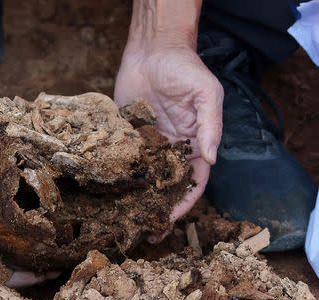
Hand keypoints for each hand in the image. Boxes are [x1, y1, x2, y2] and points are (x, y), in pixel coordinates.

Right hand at [0, 110, 53, 285]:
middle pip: (10, 254)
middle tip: (61, 261)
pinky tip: (55, 212)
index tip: (41, 275)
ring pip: (17, 233)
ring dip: (38, 240)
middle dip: (34, 262)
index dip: (16, 277)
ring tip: (64, 243)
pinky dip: (35, 212)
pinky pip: (19, 206)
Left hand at [115, 43, 223, 224]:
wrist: (153, 48)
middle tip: (147, 232)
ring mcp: (148, 144)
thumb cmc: (186, 68)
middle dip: (159, 209)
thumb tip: (211, 159)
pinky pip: (123, 160)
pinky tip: (107, 195)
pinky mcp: (126, 136)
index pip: (192, 181)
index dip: (184, 202)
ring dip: (137, 200)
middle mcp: (171, 149)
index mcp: (194, 144)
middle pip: (167, 186)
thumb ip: (210, 126)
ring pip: (144, 179)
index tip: (172, 219)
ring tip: (126, 221)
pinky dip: (118, 178)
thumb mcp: (206, 94)